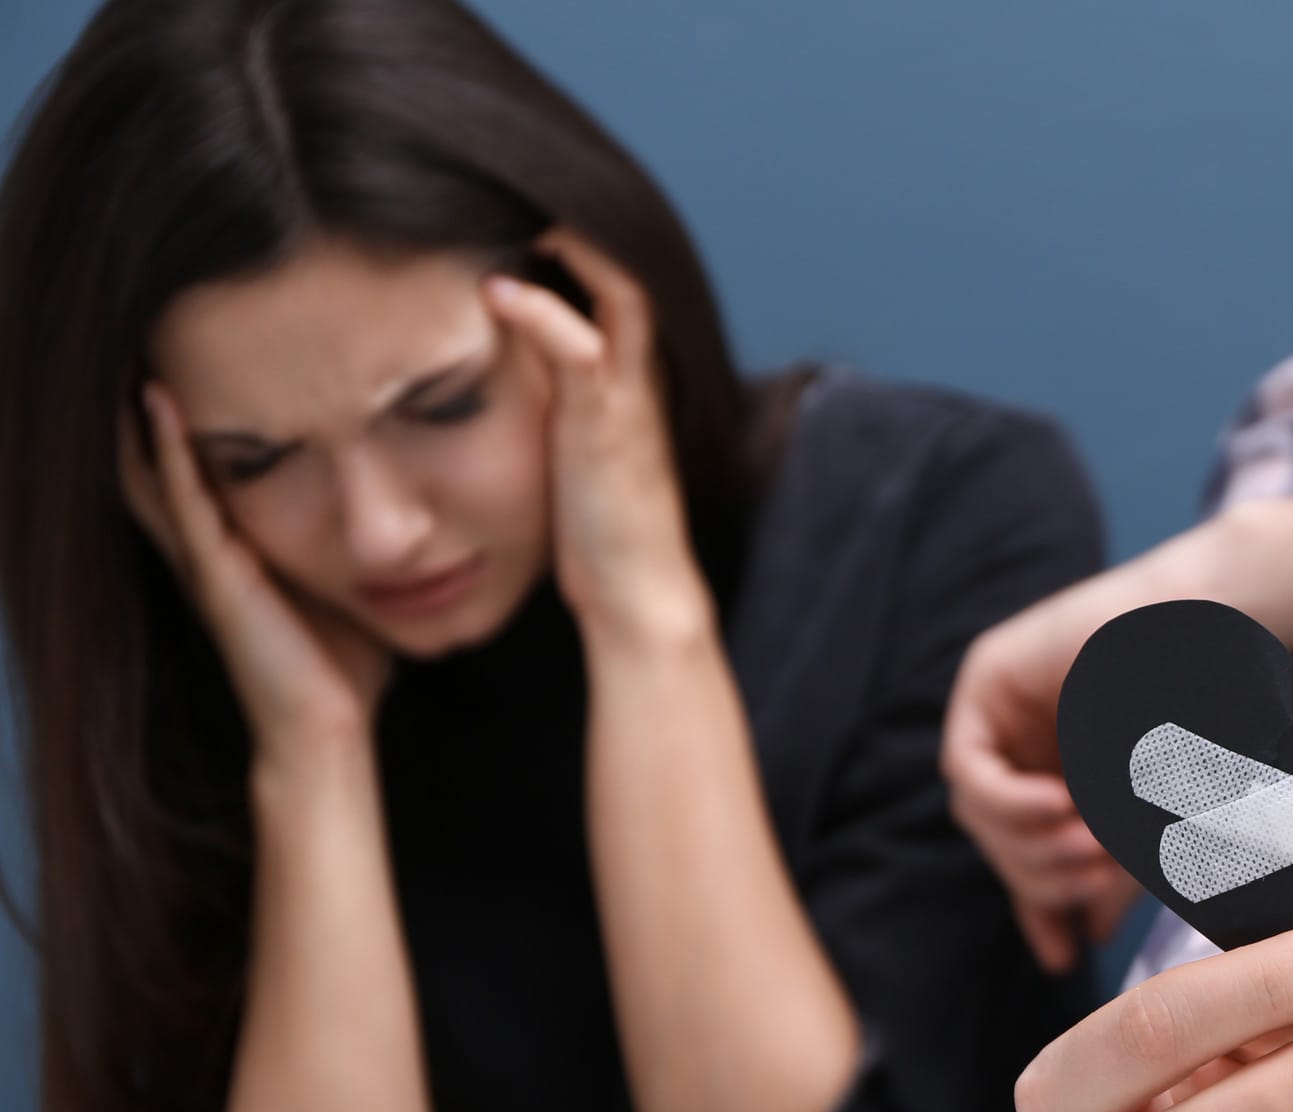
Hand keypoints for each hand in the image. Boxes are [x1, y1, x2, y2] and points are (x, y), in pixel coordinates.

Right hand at [121, 384, 394, 763]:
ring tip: (145, 355)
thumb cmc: (346, 668)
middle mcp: (214, 555)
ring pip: (163, 475)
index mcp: (243, 556)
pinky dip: (169, 451)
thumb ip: (359, 554)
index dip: (203, 429)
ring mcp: (209, 564)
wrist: (328, 731)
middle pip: (170, 469)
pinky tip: (162, 403)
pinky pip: (183, 500)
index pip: (211, 478)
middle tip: (156, 349)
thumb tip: (407, 521)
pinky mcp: (216, 577)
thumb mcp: (351, 590)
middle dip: (161, 417)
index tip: (215, 370)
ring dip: (152, 419)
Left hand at [481, 226, 710, 651]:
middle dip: (578, 218)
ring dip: (571, 242)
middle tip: (518, 182)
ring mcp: (628, 392)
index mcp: (632, 371)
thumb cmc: (599, 530)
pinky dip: (542, 311)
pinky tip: (496, 290)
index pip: (618, 277)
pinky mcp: (608, 421)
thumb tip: (498, 370)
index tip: (522, 205)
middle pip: (630, 263)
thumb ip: (551, 397)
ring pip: (621, 286)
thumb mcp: (571, 445)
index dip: (578, 234)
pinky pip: (583, 347)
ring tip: (518, 207)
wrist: (637, 592)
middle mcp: (640, 369)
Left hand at [942, 492, 1292, 972]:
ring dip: (1030, 845)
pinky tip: (1056, 806)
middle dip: (1045, 878)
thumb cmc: (1201, 717)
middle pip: (1002, 846)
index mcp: (1061, 778)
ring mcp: (1001, 715)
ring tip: (1088, 843)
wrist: (1215, 633)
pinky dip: (1007, 801)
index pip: (1027, 861)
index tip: (1065, 959)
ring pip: (981, 818)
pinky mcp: (985, 682)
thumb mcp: (1151, 816)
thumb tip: (1088, 940)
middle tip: (1096, 879)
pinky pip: (967, 768)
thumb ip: (1115, 874)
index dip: (1040, 913)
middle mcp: (1023, 748)